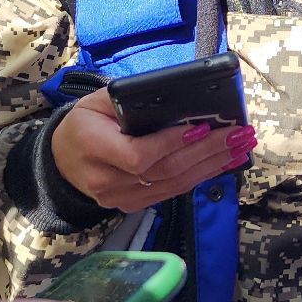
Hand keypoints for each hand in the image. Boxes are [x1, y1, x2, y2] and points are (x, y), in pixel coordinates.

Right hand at [50, 88, 253, 213]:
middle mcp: (105, 179)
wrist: (61, 161)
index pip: (138, 155)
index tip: (202, 128)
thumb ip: (131, 99)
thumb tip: (177, 95)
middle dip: (207, 152)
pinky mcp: (132, 206)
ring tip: (240, 148)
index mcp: (92, 146)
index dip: (172, 144)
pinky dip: (200, 177)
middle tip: (239, 135)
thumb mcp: (96, 101)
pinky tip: (222, 163)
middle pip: (165, 171)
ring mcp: (120, 198)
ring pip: (173, 185)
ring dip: (212, 166)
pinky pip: (172, 193)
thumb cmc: (84, 123)